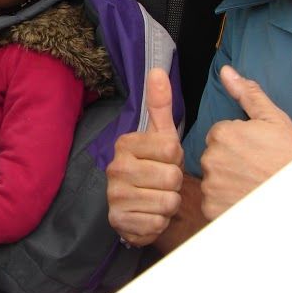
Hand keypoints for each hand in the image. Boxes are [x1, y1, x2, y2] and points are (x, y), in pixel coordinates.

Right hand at [106, 68, 183, 247]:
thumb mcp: (160, 134)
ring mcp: (114, 196)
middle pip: (171, 177)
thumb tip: (158, 69)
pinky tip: (151, 213)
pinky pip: (157, 223)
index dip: (176, 158)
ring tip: (158, 197)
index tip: (166, 160)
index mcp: (125, 143)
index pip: (171, 149)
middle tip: (163, 181)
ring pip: (167, 201)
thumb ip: (160, 104)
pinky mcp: (119, 221)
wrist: (136, 206)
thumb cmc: (153, 165)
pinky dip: (160, 221)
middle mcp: (115, 168)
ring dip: (169, 203)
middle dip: (175, 183)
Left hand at [200, 65, 291, 219]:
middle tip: (257, 167)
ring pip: (213, 179)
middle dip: (231, 161)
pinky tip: (245, 199)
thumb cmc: (290, 159)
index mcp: (221, 133)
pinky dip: (225, 203)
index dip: (239, 142)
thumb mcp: (274, 120)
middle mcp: (210, 158)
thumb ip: (247, 94)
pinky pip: (212, 203)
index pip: (220, 134)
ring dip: (228, 182)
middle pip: (214, 156)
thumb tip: (226, 72)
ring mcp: (210, 186)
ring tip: (253, 184)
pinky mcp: (211, 209)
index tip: (257, 151)